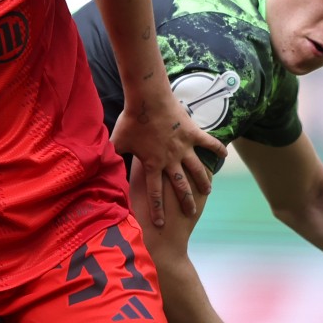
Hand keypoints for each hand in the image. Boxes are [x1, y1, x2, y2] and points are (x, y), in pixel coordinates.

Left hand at [112, 96, 224, 226]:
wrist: (147, 99)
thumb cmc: (131, 119)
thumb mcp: (117, 140)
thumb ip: (111, 155)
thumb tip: (97, 165)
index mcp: (152, 164)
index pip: (155, 193)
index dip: (157, 210)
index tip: (160, 224)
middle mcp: (170, 159)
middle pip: (180, 186)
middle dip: (186, 201)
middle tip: (191, 213)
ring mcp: (183, 147)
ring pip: (196, 169)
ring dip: (203, 180)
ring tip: (208, 190)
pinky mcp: (192, 133)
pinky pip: (208, 143)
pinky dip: (217, 149)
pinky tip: (225, 156)